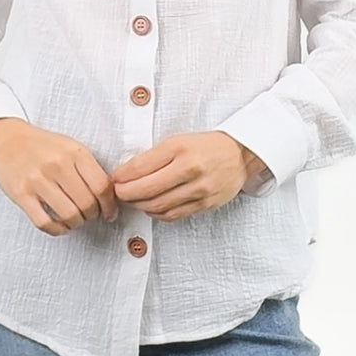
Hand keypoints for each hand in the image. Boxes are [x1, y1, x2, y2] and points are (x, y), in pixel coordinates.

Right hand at [0, 118, 118, 235]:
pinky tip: (61, 225)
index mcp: (74, 152)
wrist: (8, 139)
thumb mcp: (71, 147)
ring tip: (76, 219)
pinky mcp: (21, 194)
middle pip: (87, 203)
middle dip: (93, 215)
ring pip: (69, 215)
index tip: (109, 212)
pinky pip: (45, 222)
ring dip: (77, 223)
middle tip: (92, 216)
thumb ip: (89, 169)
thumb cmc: (42, 146)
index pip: (102, 186)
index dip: (110, 205)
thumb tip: (109, 198)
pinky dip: (57, 229)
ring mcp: (38, 180)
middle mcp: (57, 165)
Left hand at [110, 131, 262, 221]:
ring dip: (139, 205)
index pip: (141, 166)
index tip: (115, 178)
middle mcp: (190, 168)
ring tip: (132, 200)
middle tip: (118, 193)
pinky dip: (157, 214)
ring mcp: (199, 188)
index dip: (122, 175)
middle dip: (126, 193)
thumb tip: (126, 173)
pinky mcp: (205, 204)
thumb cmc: (207, 146)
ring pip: (158, 205)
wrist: (240, 154)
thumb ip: (154, 156)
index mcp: (180, 148)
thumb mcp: (179, 141)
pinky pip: (173, 215)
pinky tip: (151, 208)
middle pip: (146, 189)